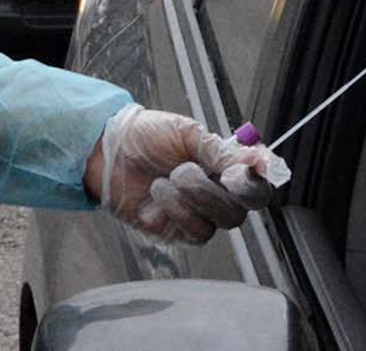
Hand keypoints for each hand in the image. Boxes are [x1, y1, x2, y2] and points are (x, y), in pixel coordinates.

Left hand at [86, 104, 273, 243]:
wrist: (108, 150)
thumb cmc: (146, 137)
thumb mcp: (187, 133)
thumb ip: (223, 151)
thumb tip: (258, 160)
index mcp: (224, 169)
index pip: (257, 188)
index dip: (255, 184)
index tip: (238, 174)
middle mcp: (216, 195)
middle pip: (241, 210)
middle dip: (212, 189)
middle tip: (187, 168)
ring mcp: (198, 216)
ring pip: (220, 223)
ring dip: (193, 197)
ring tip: (168, 176)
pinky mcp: (177, 232)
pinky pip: (194, 232)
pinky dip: (176, 210)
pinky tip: (157, 191)